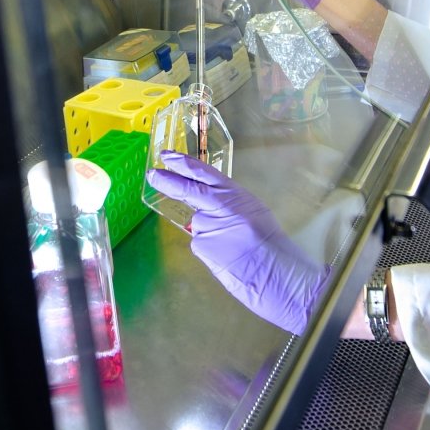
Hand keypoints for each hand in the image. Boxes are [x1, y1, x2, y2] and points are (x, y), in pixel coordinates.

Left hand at [145, 151, 330, 333]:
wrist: (277, 273)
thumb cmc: (271, 245)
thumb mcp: (254, 212)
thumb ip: (229, 206)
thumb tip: (209, 208)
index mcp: (237, 195)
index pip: (205, 173)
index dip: (184, 163)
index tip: (166, 156)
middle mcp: (221, 207)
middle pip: (189, 190)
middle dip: (168, 181)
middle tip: (153, 175)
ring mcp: (209, 227)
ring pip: (200, 226)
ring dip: (211, 235)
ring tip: (234, 248)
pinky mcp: (202, 246)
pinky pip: (201, 245)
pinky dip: (212, 250)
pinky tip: (228, 258)